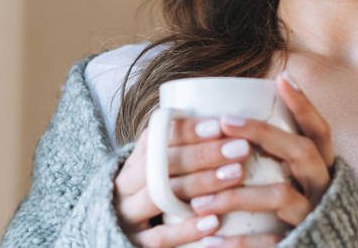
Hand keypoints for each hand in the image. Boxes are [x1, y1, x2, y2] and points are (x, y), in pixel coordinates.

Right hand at [113, 115, 253, 246]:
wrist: (117, 231)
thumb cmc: (155, 192)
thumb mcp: (159, 168)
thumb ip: (182, 148)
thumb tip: (226, 120)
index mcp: (135, 159)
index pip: (158, 136)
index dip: (189, 129)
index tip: (220, 124)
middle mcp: (127, 184)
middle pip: (163, 163)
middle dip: (204, 154)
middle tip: (240, 148)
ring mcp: (129, 213)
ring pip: (162, 195)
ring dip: (202, 183)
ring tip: (235, 175)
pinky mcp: (135, 242)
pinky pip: (160, 237)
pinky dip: (186, 229)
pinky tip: (214, 221)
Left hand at [186, 72, 335, 245]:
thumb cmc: (300, 209)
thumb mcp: (299, 179)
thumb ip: (281, 154)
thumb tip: (241, 115)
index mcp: (323, 167)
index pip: (320, 130)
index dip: (305, 105)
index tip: (281, 78)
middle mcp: (323, 187)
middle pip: (302, 152)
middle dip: (264, 133)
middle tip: (224, 123)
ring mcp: (313, 215)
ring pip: (281, 196)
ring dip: (238, 194)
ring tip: (199, 201)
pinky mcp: (302, 243)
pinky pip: (271, 242)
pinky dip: (239, 243)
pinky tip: (209, 241)